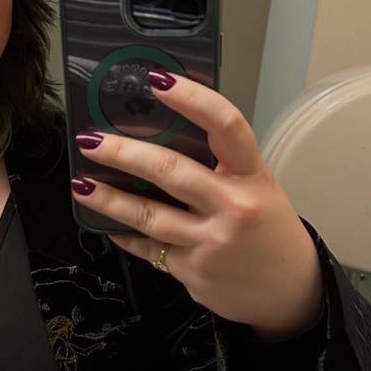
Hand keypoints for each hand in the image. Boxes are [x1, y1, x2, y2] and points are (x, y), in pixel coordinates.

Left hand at [71, 71, 322, 342]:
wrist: (288, 290)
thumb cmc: (267, 228)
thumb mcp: (257, 187)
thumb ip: (219, 165)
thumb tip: (160, 133)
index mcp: (253, 176)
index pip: (225, 126)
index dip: (192, 98)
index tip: (158, 80)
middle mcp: (233, 207)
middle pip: (171, 171)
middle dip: (125, 153)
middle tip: (92, 140)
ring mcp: (211, 242)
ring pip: (149, 215)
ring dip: (108, 198)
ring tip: (82, 184)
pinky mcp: (192, 271)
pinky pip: (148, 247)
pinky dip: (124, 233)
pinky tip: (104, 222)